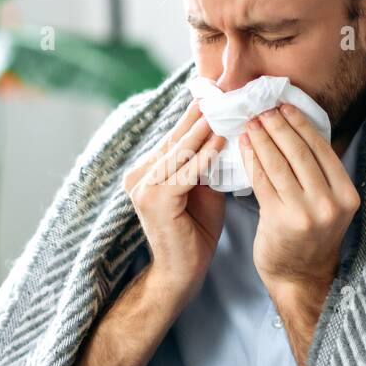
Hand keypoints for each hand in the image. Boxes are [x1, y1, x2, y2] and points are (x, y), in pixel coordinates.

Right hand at [123, 100, 226, 305]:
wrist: (181, 275)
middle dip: (202, 115)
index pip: (174, 136)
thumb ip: (206, 163)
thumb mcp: (203, 189)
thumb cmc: (195, 234)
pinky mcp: (153, 199)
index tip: (218, 91)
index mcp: (147, 170)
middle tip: (225, 90)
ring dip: (205, 130)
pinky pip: (185, 171)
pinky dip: (205, 156)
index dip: (196, 115)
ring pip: (180, 151)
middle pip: (176, 138)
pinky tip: (222, 140)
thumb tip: (225, 130)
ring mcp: (142, 186)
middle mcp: (138, 174)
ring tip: (227, 108)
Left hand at [240, 102, 360, 295]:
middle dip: (279, 126)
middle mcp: (331, 203)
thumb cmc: (310, 236)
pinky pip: (263, 181)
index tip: (284, 106)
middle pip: (301, 152)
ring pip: (280, 164)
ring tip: (250, 122)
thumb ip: (319, 173)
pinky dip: (252, 160)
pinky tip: (244, 146)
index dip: (301, 124)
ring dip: (263, 138)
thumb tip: (296, 127)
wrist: (299, 277)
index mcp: (347, 195)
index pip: (322, 149)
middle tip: (262, 108)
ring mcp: (307, 213)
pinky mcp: (281, 220)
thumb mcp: (328, 204)